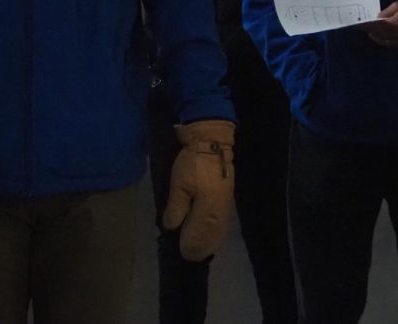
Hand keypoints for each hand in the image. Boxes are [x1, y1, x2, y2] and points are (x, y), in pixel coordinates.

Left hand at [162, 119, 235, 261]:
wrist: (213, 142)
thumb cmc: (193, 163)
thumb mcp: (179, 184)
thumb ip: (176, 208)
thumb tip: (172, 228)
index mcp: (206, 211)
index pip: (197, 239)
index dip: (187, 248)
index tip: (179, 253)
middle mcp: (218, 214)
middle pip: (209, 240)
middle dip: (198, 249)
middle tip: (185, 254)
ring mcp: (224, 208)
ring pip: (217, 234)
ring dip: (207, 243)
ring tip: (196, 250)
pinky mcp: (226, 201)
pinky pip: (221, 225)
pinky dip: (214, 234)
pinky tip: (209, 237)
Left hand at [361, 0, 397, 49]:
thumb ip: (385, 13)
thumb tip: (377, 19)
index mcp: (395, 25)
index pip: (378, 28)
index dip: (369, 27)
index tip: (361, 26)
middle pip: (380, 36)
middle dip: (372, 33)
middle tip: (366, 29)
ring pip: (386, 42)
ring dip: (379, 38)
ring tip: (373, 33)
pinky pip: (393, 44)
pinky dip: (387, 40)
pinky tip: (383, 36)